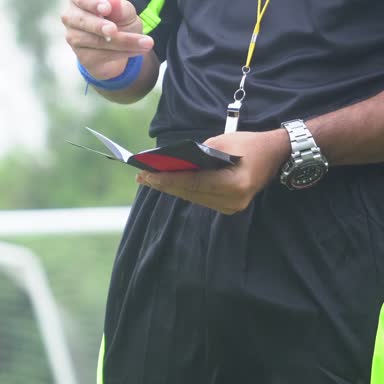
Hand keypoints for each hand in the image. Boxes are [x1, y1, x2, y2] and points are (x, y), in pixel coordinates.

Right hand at [61, 0, 154, 79]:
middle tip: (114, 30)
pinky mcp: (82, 57)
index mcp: (80, 0)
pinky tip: (140, 50)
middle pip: (84, 21)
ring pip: (97, 41)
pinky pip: (103, 55)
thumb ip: (120, 8)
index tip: (106, 8)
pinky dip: (124, 52)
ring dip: (123, 42)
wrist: (118, 48)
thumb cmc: (118, 21)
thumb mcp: (125, 12)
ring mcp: (73, 38)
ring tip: (146, 42)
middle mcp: (71, 18)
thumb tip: (114, 2)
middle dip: (100, 26)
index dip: (93, 4)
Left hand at [136, 130, 291, 214]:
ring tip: (149, 180)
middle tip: (141, 177)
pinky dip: (184, 190)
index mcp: (234, 184)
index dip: (167, 179)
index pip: (193, 183)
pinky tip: (168, 183)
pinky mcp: (228, 207)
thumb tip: (172, 163)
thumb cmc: (250, 144)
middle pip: (190, 193)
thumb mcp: (223, 142)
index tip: (146, 176)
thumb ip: (198, 154)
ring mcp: (231, 207)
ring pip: (193, 198)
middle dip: (164, 185)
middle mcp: (232, 200)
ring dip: (171, 188)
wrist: (276, 155)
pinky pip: (200, 198)